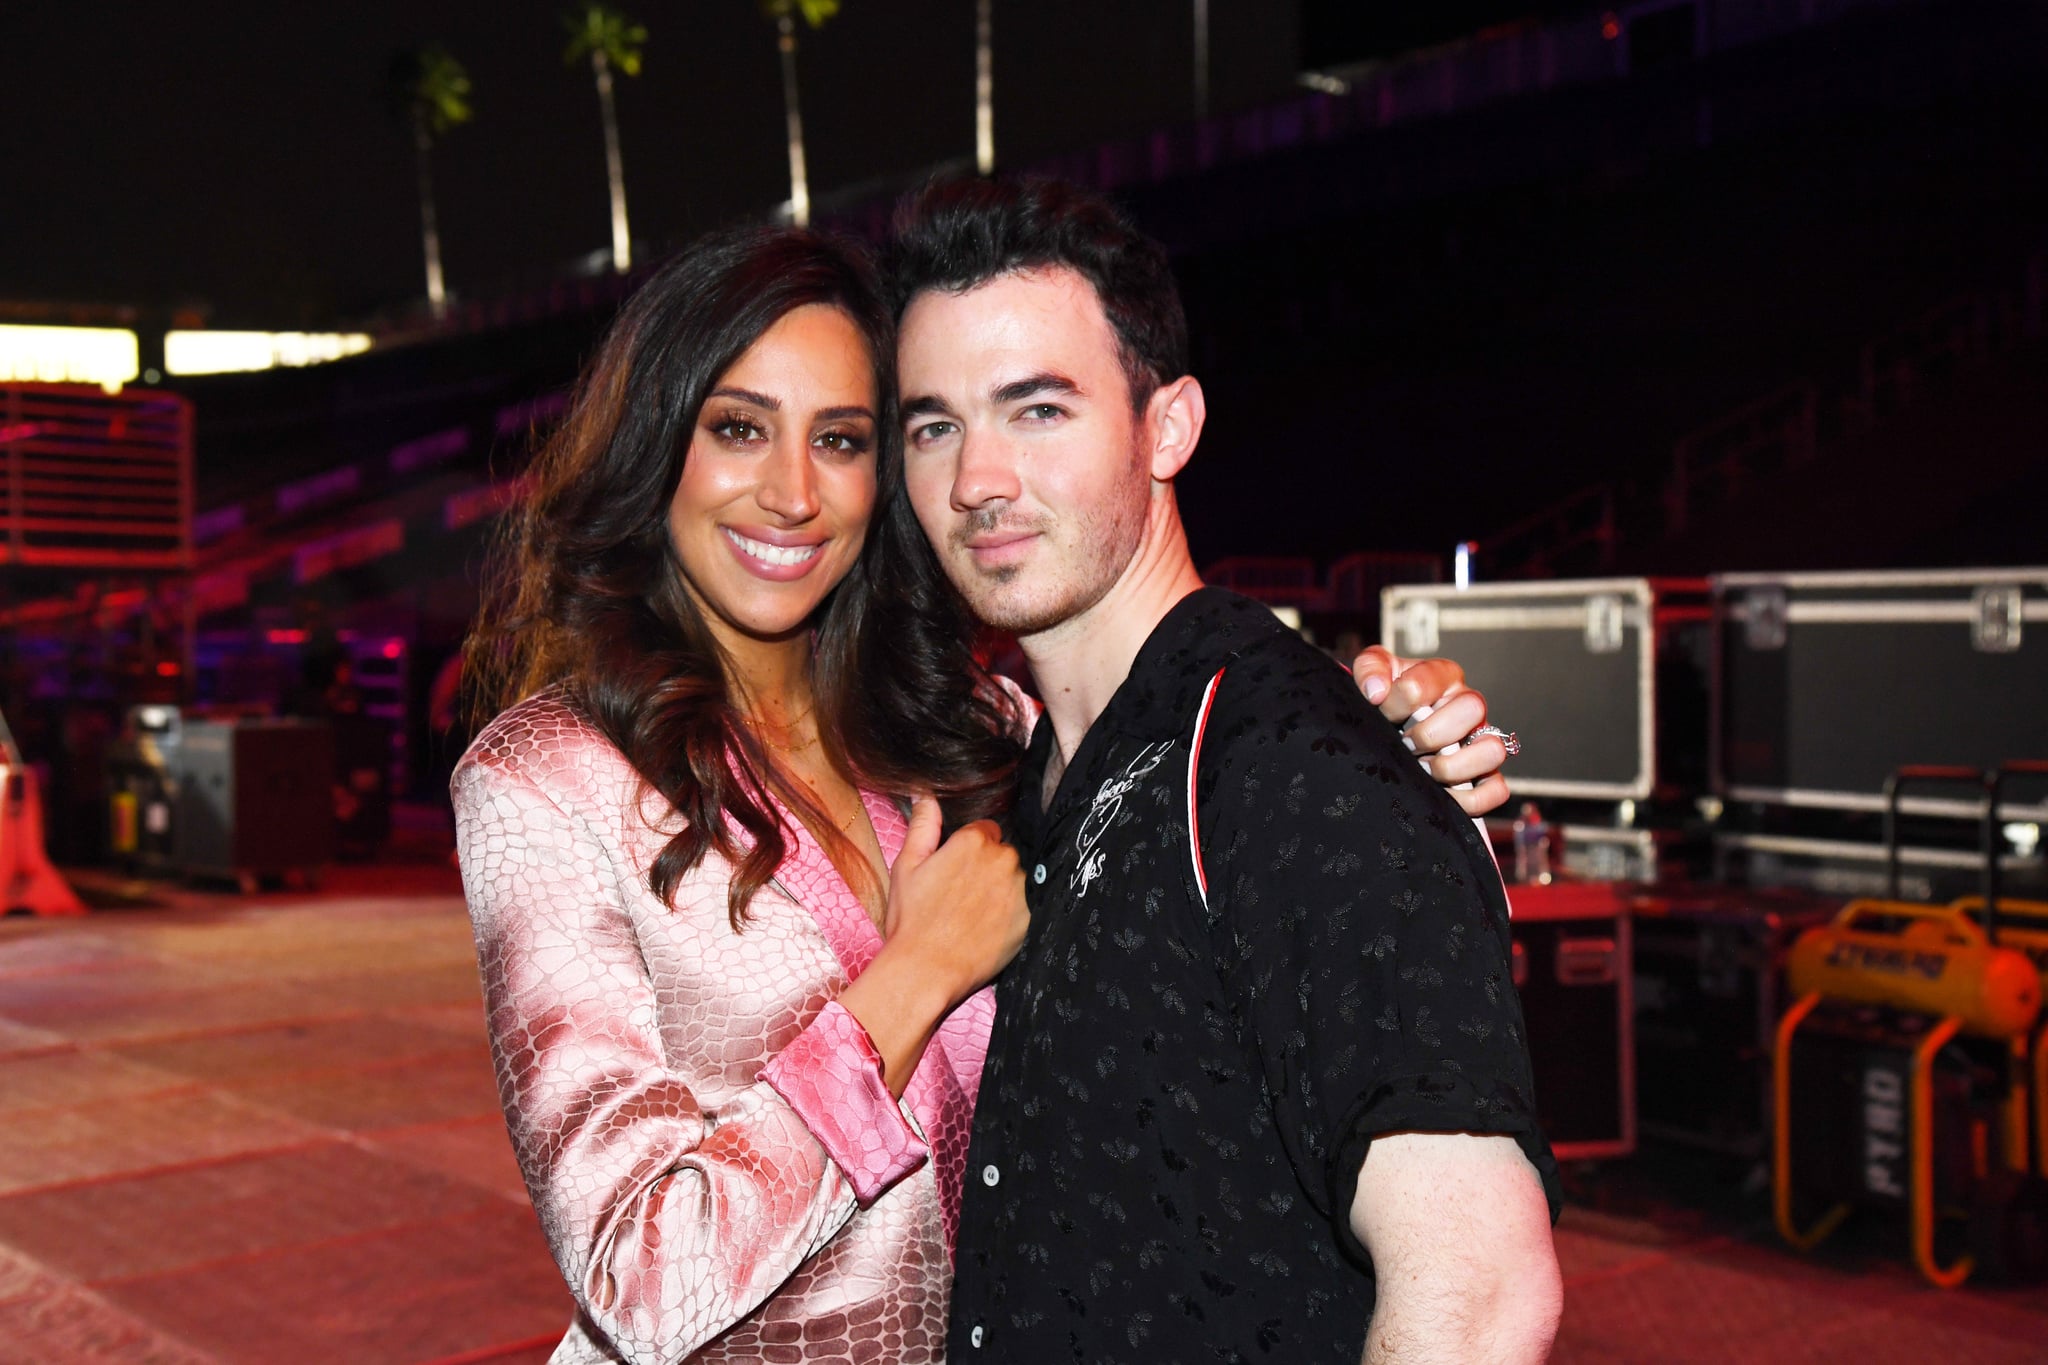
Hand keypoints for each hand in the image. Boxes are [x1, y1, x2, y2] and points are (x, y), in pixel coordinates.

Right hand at [881, 794, 1027, 1008]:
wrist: (926, 969)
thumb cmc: (912, 919)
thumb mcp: (906, 866)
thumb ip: (923, 826)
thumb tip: (927, 795)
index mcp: (973, 841)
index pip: (984, 831)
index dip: (969, 851)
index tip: (957, 871)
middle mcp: (1003, 859)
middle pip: (1002, 854)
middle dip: (987, 869)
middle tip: (962, 896)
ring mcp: (1019, 889)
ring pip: (1015, 880)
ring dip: (1001, 890)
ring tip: (973, 915)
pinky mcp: (1029, 918)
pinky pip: (1025, 907)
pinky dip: (1010, 915)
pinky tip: (987, 930)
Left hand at [1351, 646, 1509, 816]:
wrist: (1388, 728)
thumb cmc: (1387, 699)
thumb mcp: (1372, 672)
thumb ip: (1370, 669)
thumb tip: (1377, 691)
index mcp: (1442, 677)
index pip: (1426, 680)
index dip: (1398, 701)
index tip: (1383, 712)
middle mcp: (1467, 707)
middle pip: (1473, 708)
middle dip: (1429, 733)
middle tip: (1406, 744)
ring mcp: (1480, 741)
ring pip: (1493, 750)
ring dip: (1451, 767)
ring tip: (1423, 770)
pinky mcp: (1485, 776)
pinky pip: (1496, 791)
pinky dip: (1469, 800)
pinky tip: (1438, 795)